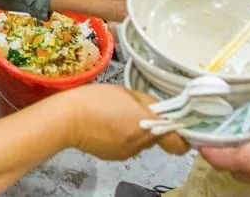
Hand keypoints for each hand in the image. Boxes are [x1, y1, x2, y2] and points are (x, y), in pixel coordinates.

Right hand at [63, 85, 188, 160]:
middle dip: (153, 126)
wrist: (67, 119)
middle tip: (136, 110)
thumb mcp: (127, 93)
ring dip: (137, 131)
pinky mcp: (113, 156)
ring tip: (117, 115)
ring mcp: (126, 153)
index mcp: (146, 127)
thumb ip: (147, 103)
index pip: (179, 143)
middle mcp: (140, 145)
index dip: (182, 136)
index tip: (178, 125)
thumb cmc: (97, 100)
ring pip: (142, 142)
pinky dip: (123, 136)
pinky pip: (128, 146)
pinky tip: (108, 124)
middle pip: (158, 139)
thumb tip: (158, 112)